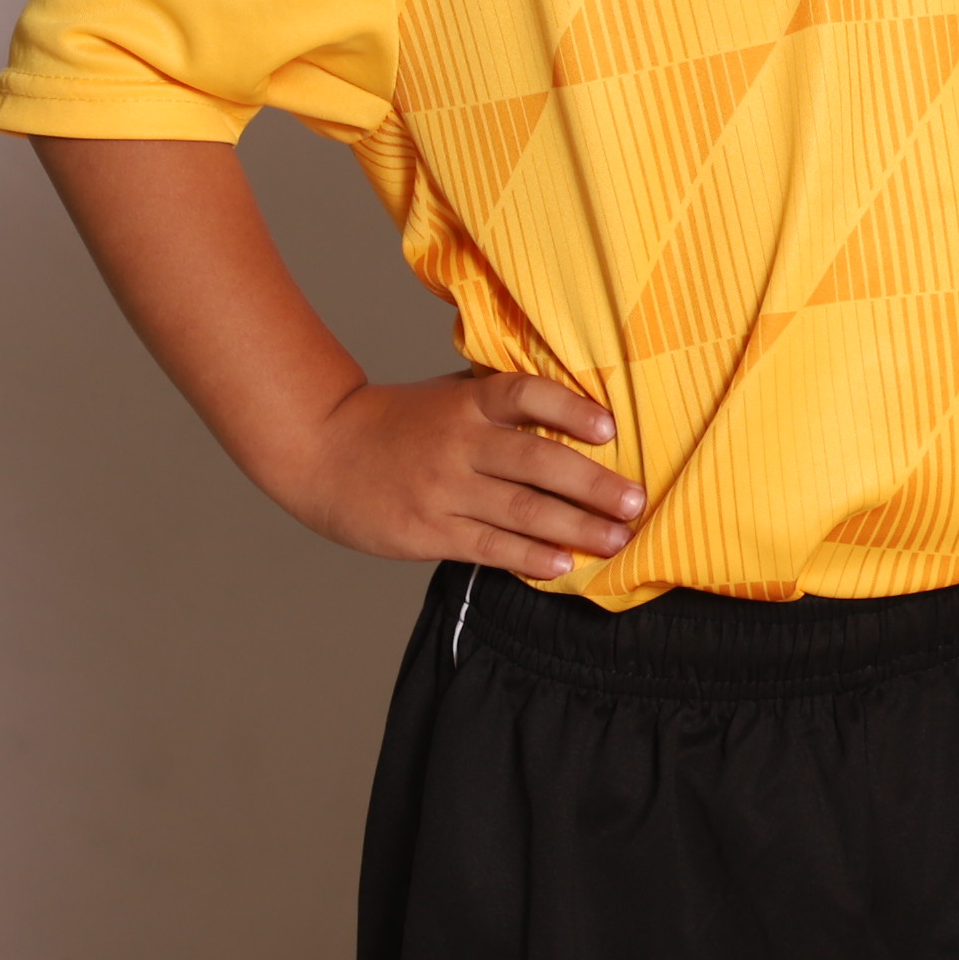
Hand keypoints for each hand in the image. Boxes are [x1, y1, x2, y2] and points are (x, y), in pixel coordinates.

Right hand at [275, 369, 648, 577]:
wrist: (322, 450)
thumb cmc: (401, 421)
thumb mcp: (449, 395)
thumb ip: (501, 402)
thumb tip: (581, 407)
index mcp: (467, 403)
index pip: (525, 395)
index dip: (569, 409)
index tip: (609, 428)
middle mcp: (459, 443)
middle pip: (535, 461)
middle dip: (592, 484)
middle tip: (636, 501)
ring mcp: (442, 490)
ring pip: (519, 510)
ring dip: (575, 527)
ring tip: (617, 538)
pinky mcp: (427, 531)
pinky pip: (488, 547)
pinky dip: (529, 557)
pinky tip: (563, 564)